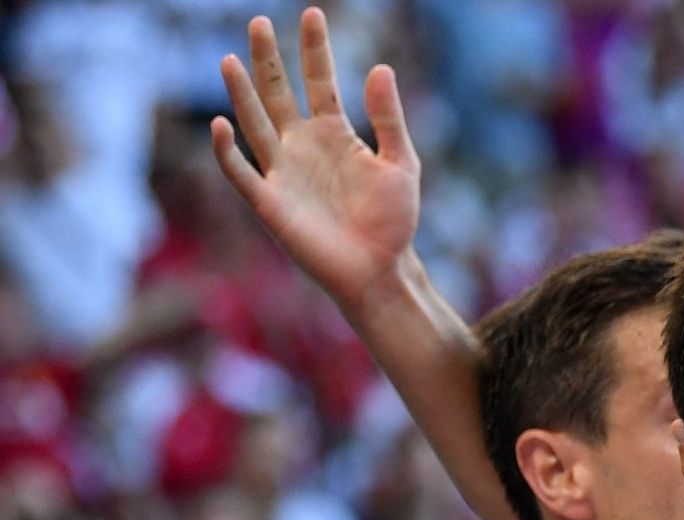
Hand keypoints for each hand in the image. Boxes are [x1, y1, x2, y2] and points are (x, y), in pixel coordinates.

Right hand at [210, 8, 420, 306]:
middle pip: (277, 93)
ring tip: (230, 59)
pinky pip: (241, 172)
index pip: (319, 81)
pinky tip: (222, 124)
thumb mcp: (401, 164)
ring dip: (242, 94)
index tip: (313, 14)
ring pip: (255, 124)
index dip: (315, 49)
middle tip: (258, 23)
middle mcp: (302, 145)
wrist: (381, 270)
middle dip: (267, 60)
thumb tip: (381, 67)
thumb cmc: (393, 221)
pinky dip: (228, 150)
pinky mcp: (270, 201)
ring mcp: (283, 171)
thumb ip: (388, 118)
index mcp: (334, 133)